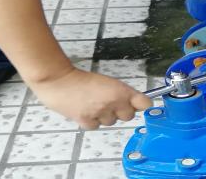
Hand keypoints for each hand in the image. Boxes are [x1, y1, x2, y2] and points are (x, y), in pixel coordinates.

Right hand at [27, 67, 151, 128]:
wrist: (61, 83)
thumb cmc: (84, 79)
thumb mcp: (108, 81)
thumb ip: (122, 92)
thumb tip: (136, 102)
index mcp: (120, 90)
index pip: (144, 103)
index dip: (143, 103)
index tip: (141, 103)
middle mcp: (113, 103)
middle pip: (129, 116)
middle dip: (123, 110)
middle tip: (112, 102)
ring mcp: (100, 114)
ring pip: (112, 122)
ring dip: (107, 115)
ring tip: (95, 104)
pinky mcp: (87, 123)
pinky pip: (97, 126)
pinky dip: (93, 121)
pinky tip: (87, 111)